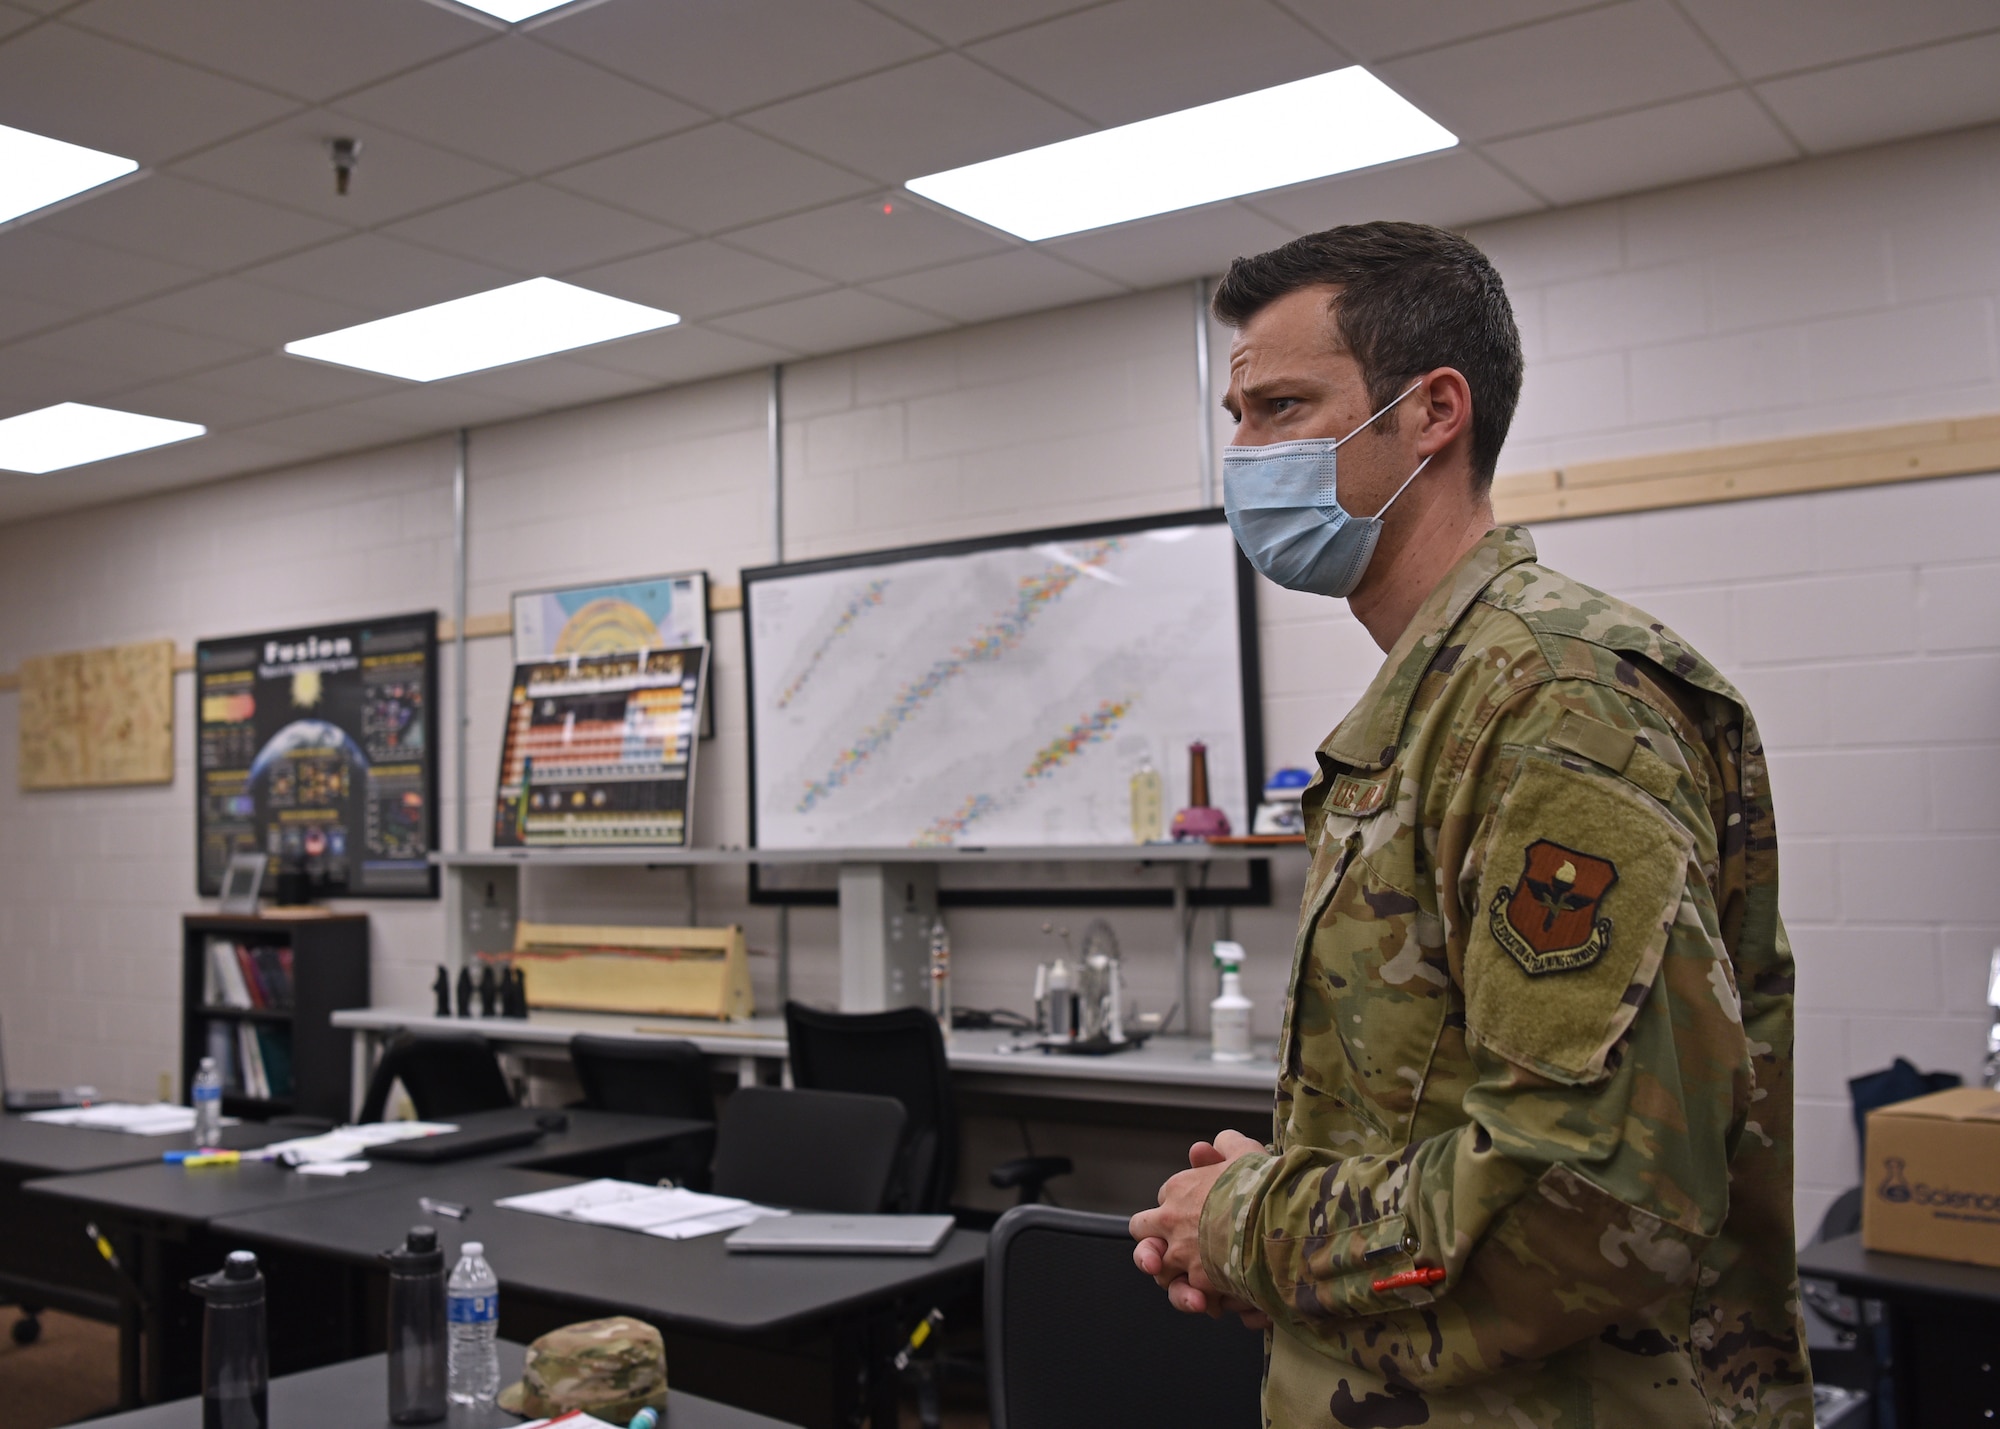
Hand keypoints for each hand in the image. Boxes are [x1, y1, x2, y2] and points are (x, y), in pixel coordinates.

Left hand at [1130, 1131, 1267, 1327]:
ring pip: (1163, 1275)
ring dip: (1180, 1282)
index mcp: (1178, 1189)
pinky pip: (1196, 1299)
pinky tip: (1227, 1300)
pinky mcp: (1201, 1284)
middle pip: (1145, 1239)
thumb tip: (1210, 1146)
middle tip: (1175, 1256)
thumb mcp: (1245, 1153)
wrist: (1278, 1218)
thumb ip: (1226, 1146)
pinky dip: (1210, 1302)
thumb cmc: (1262, 1183)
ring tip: (1203, 1287)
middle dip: (1155, 1249)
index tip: (1199, 1217)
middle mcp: (1172, 1222)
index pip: (1164, 1201)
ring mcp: (1182, 1255)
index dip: (1179, 1210)